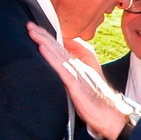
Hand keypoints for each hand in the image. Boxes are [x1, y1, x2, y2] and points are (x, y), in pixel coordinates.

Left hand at [27, 22, 131, 139]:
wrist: (111, 115)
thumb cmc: (99, 101)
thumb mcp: (88, 82)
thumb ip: (76, 71)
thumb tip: (62, 63)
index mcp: (83, 63)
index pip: (64, 46)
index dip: (50, 37)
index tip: (36, 29)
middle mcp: (80, 65)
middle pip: (60, 46)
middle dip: (44, 34)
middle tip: (29, 24)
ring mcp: (78, 73)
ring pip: (58, 53)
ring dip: (44, 41)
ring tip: (32, 31)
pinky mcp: (75, 84)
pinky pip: (61, 68)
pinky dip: (51, 57)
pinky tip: (42, 48)